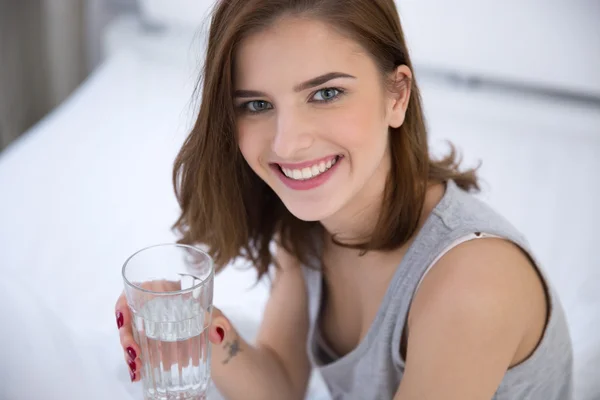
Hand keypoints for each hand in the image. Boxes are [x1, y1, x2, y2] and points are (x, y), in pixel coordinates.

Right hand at [115, 283, 231, 382]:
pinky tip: (138, 375)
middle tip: (135, 353)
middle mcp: (150, 308)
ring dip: (129, 354)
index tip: (123, 319)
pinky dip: (136, 364)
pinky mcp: (149, 345)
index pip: (134, 292)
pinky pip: (136, 352)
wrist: (212, 336)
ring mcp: (147, 328)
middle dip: (126, 337)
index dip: (123, 305)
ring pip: (130, 338)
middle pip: (128, 319)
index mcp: (162, 292)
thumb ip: (218, 321)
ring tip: (138, 369)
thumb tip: (219, 332)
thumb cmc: (208, 317)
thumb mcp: (214, 316)